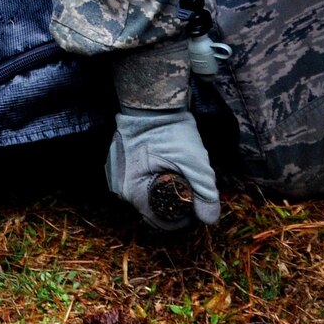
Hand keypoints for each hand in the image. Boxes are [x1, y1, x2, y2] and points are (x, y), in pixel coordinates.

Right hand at [106, 109, 219, 229]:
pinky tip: (164, 166)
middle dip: (173, 203)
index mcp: (133, 192)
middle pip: (152, 209)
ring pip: (145, 196)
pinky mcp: (116, 164)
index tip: (196, 205)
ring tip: (178, 174)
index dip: (182, 218)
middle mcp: (118, 188)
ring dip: (162, 191)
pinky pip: (136, 182)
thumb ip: (204, 193)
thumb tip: (209, 220)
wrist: (150, 101)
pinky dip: (151, 179)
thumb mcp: (194, 162)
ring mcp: (114, 176)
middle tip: (190, 187)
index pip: (160, 222)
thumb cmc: (170, 130)